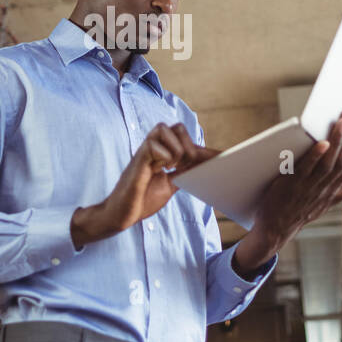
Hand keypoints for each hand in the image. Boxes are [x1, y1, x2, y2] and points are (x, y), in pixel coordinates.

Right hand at [71, 123, 218, 247]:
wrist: (122, 214)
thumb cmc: (142, 199)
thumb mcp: (169, 185)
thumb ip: (182, 173)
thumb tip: (202, 166)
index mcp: (162, 153)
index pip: (185, 139)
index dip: (204, 149)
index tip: (220, 159)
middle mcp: (153, 148)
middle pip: (176, 127)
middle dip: (188, 145)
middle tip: (184, 166)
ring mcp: (144, 152)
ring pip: (163, 129)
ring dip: (175, 149)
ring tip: (171, 167)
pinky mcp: (137, 161)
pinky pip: (152, 145)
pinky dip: (163, 156)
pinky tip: (160, 170)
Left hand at [246, 111, 341, 257]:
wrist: (274, 231)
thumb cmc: (298, 213)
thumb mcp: (324, 204)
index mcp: (332, 191)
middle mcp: (323, 189)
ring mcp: (308, 188)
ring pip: (328, 163)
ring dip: (337, 142)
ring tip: (341, 121)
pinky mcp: (291, 186)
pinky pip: (305, 170)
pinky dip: (315, 157)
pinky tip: (322, 143)